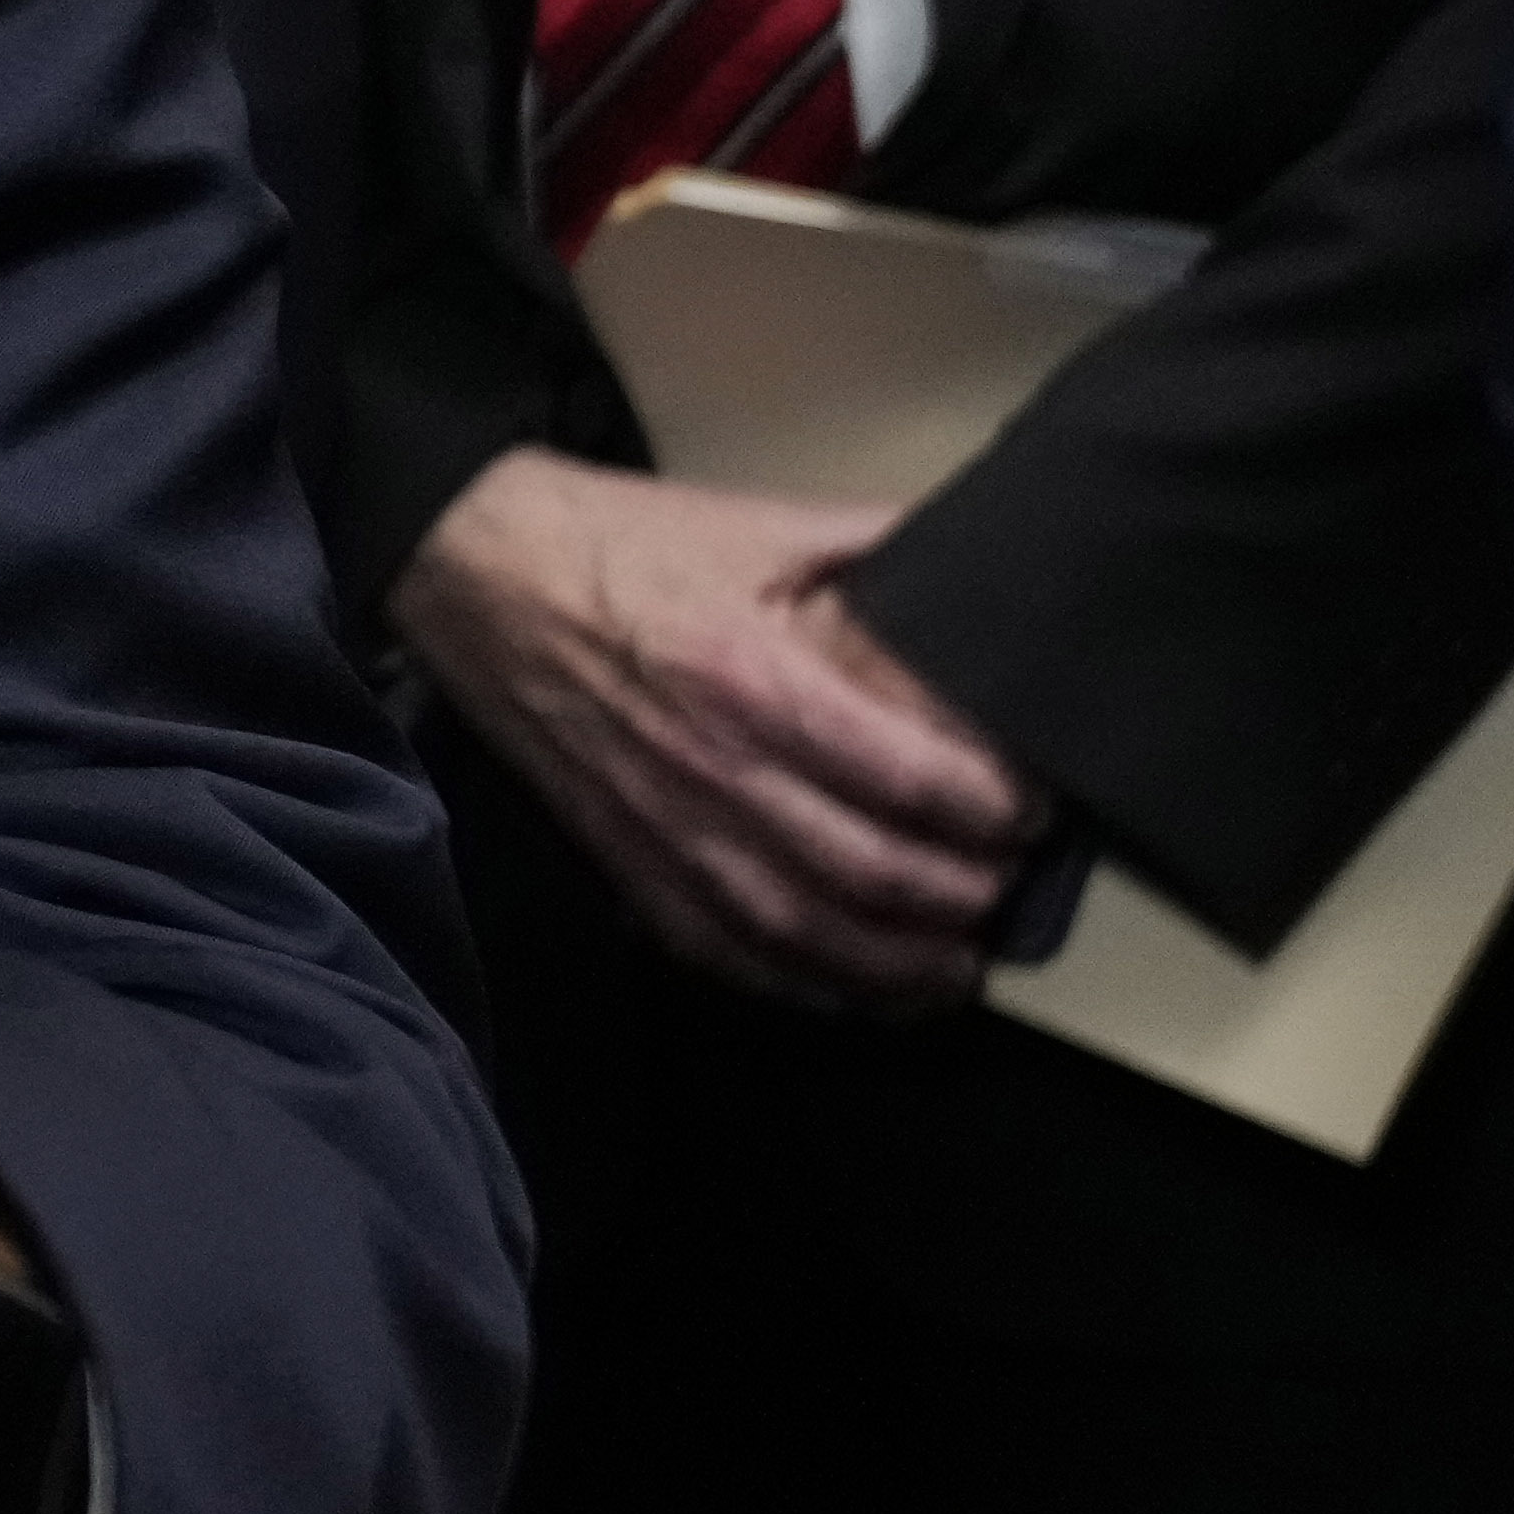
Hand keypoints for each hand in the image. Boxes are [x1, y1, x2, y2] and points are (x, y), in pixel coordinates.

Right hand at [392, 447, 1043, 1012]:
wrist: (479, 576)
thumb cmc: (623, 546)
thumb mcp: (762, 524)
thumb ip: (878, 546)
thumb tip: (982, 562)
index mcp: (752, 675)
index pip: (908, 778)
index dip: (994, 809)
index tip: (1034, 811)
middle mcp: (712, 767)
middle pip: (870, 873)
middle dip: (965, 897)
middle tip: (1011, 889)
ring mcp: (665, 827)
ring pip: (804, 933)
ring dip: (896, 968)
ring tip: (958, 965)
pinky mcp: (627, 862)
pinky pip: (724, 953)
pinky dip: (801, 988)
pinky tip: (857, 990)